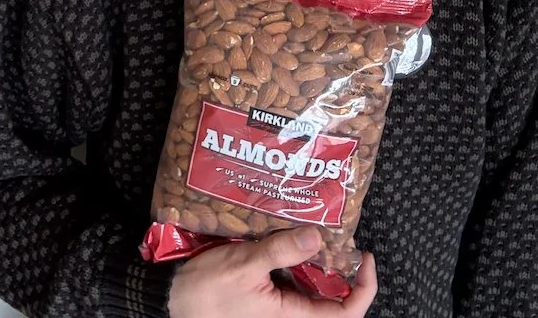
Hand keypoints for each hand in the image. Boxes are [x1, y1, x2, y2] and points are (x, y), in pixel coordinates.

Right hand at [167, 228, 376, 317]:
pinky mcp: (266, 296)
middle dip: (342, 267)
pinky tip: (290, 235)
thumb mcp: (245, 265)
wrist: (173, 300)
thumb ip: (281, 250)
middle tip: (341, 235)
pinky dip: (297, 259)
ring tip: (317, 228)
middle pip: (333, 298)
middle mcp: (290, 315)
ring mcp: (278, 306)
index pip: (346, 313)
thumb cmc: (207, 290)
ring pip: (312, 287)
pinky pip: (292, 280)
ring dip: (318, 261)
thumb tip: (317, 236)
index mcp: (291, 317)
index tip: (364, 257)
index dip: (364, 288)